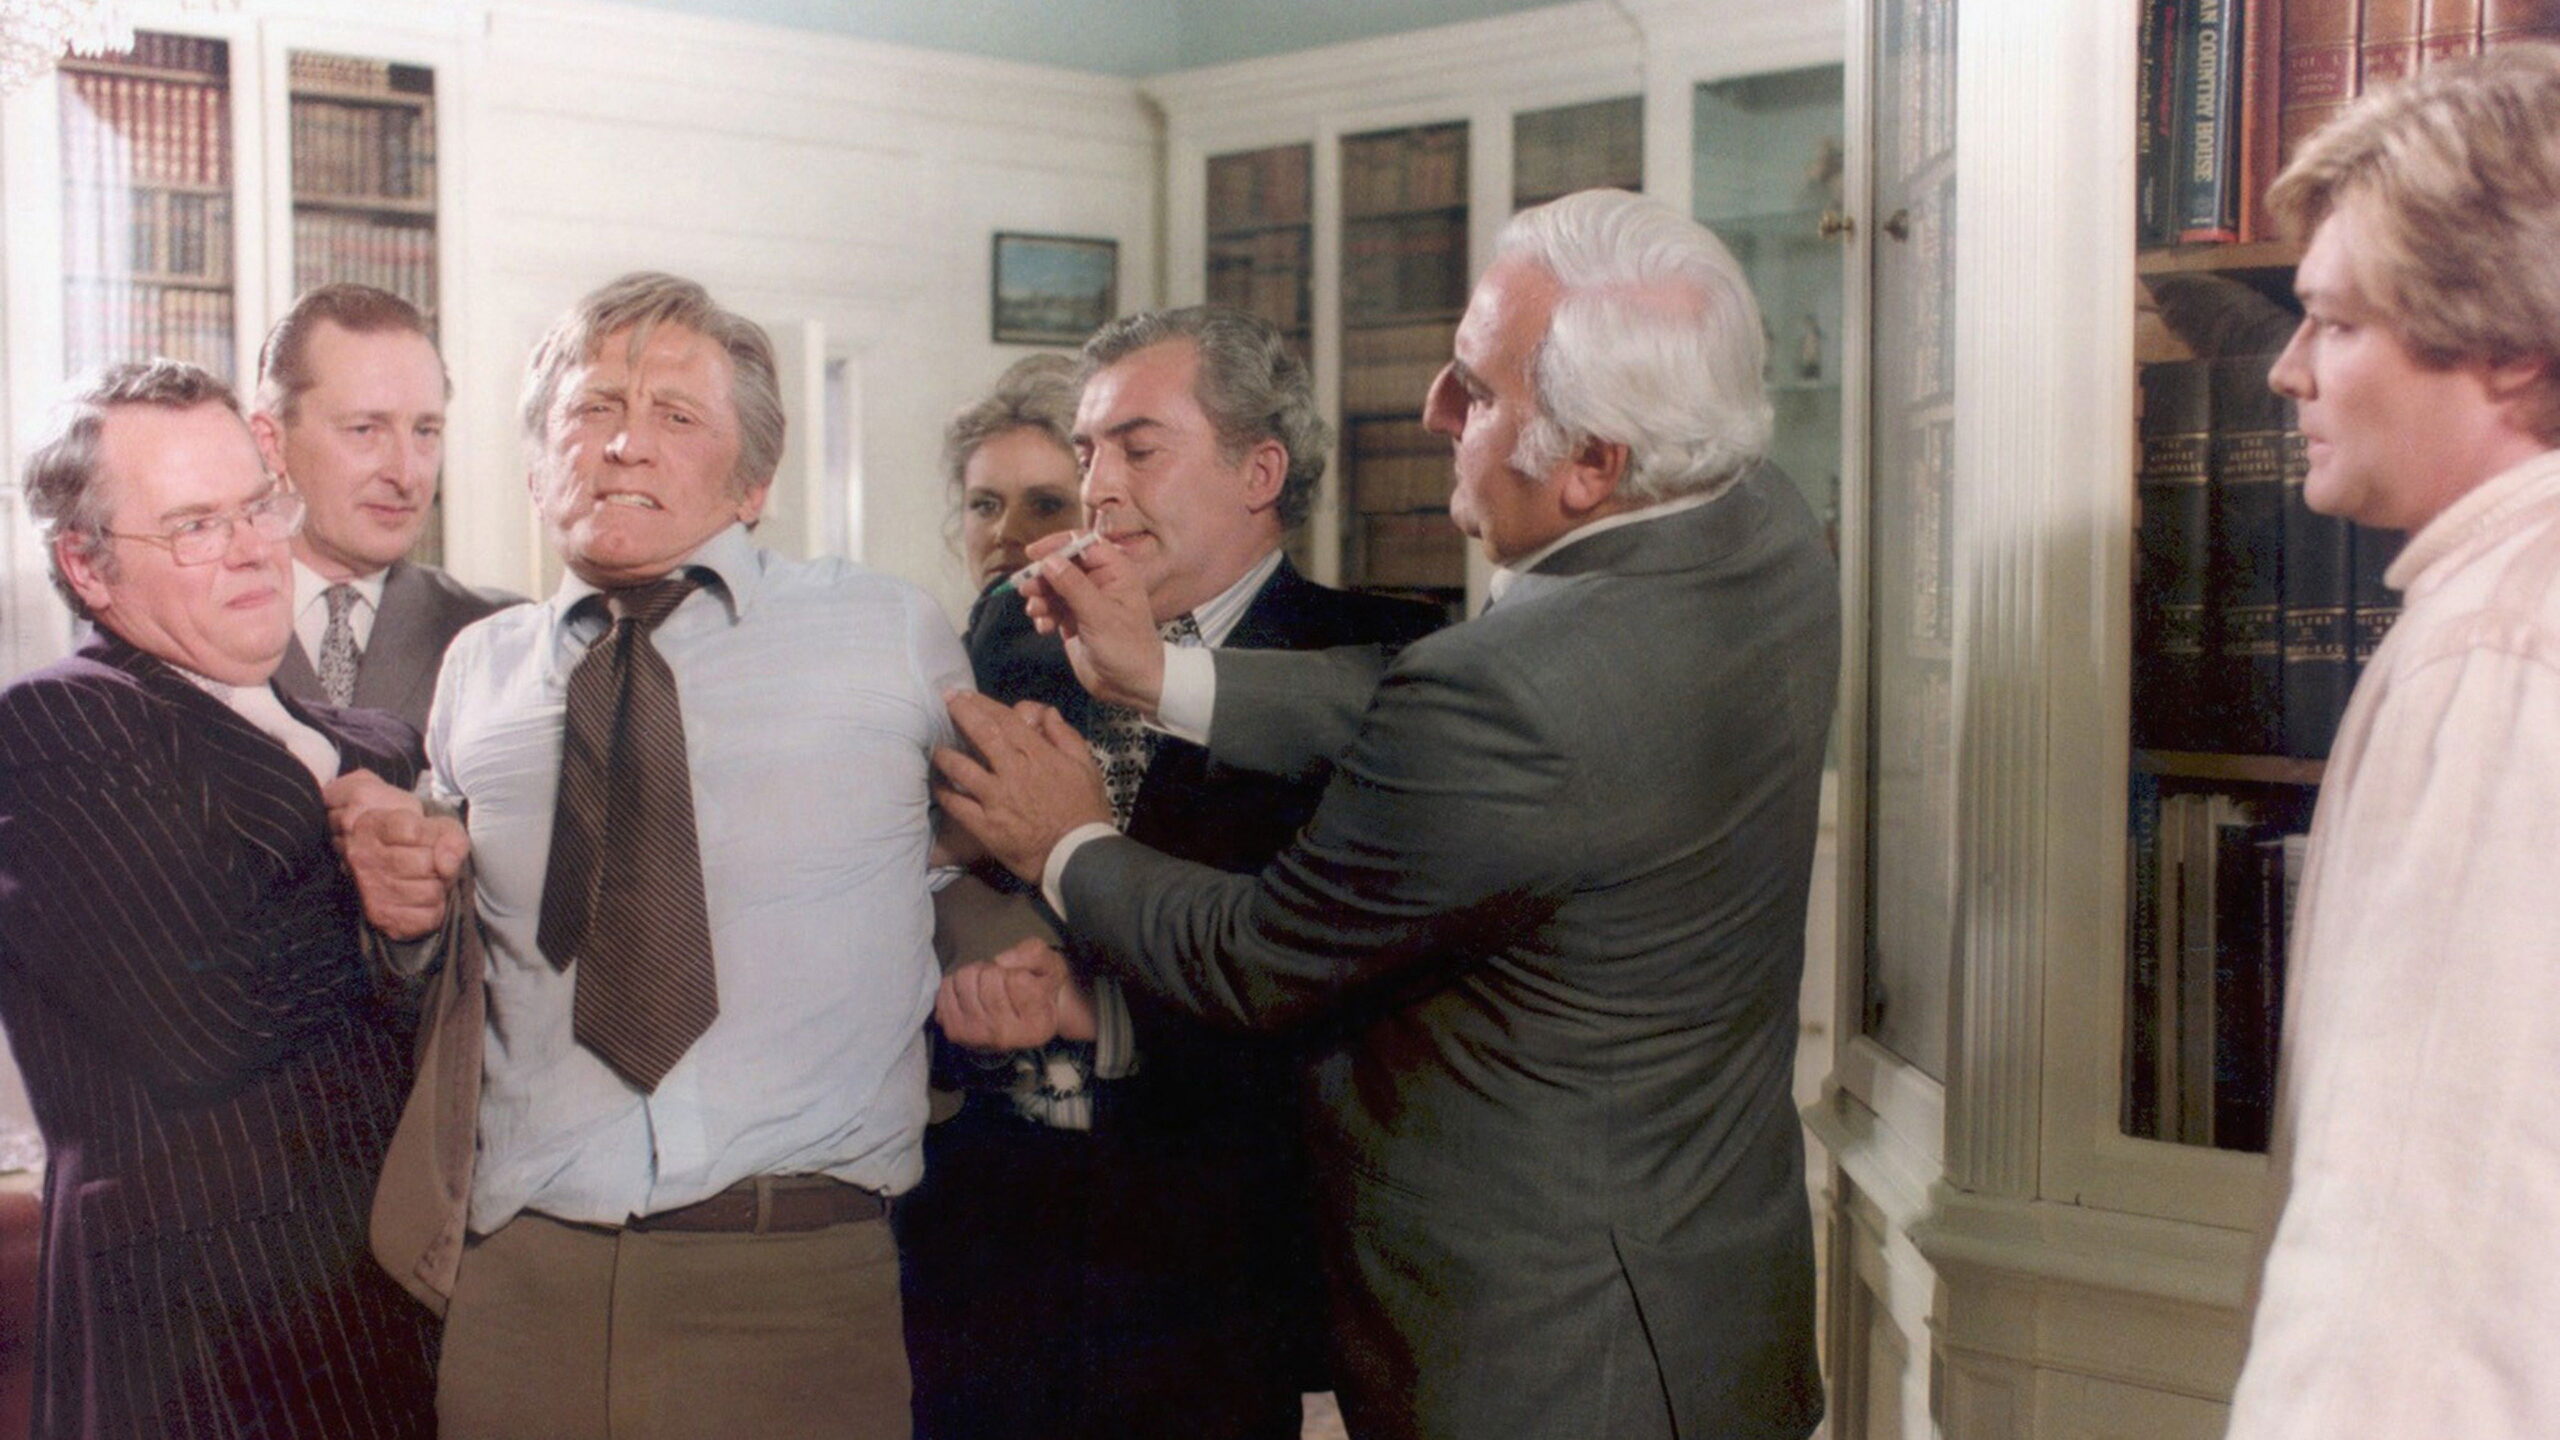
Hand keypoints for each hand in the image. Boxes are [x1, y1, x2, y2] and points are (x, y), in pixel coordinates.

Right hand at [325, 773, 466, 940]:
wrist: (384, 859)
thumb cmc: (413, 839)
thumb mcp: (436, 824)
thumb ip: (450, 837)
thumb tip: (446, 866)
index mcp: (372, 827)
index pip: (413, 832)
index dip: (431, 834)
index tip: (425, 835)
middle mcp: (364, 859)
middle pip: (425, 865)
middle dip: (438, 864)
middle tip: (429, 862)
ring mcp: (369, 890)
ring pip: (429, 892)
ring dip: (437, 886)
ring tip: (425, 879)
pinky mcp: (381, 918)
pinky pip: (426, 919)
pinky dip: (434, 910)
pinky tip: (423, 898)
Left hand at [934, 691, 1111, 884]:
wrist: (1078, 856)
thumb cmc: (1085, 811)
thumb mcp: (1087, 768)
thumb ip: (1067, 737)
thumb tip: (1048, 713)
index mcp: (1038, 755)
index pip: (1005, 720)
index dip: (982, 703)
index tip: (965, 694)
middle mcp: (1012, 771)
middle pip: (981, 734)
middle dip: (960, 713)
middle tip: (945, 702)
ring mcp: (996, 799)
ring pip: (961, 768)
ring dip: (946, 755)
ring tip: (937, 749)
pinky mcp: (985, 825)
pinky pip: (957, 805)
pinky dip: (945, 793)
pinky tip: (938, 786)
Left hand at [937, 940, 1092, 1049]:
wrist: (1020, 1018)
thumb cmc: (1041, 987)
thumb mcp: (1051, 964)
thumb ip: (1033, 954)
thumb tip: (999, 960)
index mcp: (1036, 1026)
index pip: (1018, 980)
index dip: (1020, 970)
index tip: (1026, 983)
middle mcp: (1006, 1037)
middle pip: (988, 976)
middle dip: (996, 970)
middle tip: (1004, 982)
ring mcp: (977, 1037)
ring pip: (965, 978)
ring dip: (976, 974)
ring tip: (988, 987)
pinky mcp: (954, 1031)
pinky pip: (946, 987)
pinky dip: (957, 983)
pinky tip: (972, 995)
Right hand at [1019, 530, 1165, 712]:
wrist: (1131, 686)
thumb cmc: (1126, 648)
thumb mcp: (1099, 614)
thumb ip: (1073, 585)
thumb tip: (1049, 560)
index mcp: (1115, 571)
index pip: (1083, 544)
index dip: (1057, 545)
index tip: (1033, 555)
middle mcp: (1099, 581)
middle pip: (1062, 565)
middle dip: (1042, 577)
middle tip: (1026, 589)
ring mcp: (1085, 601)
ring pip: (1053, 587)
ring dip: (1040, 597)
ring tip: (1035, 612)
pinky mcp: (1073, 620)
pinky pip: (1051, 608)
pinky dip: (1044, 615)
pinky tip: (1044, 628)